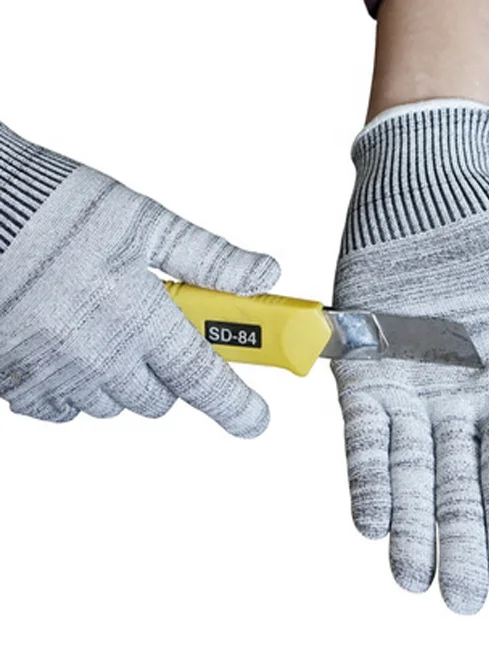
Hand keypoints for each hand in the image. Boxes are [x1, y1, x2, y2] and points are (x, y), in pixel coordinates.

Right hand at [0, 122, 278, 435]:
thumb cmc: (56, 205)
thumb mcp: (145, 221)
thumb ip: (210, 259)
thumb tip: (265, 274)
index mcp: (138, 318)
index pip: (202, 381)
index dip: (236, 407)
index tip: (255, 421)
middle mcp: (96, 357)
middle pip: (158, 399)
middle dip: (166, 372)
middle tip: (153, 330)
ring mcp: (52, 375)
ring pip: (111, 404)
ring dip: (118, 377)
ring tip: (100, 324)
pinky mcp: (13, 382)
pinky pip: (61, 408)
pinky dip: (72, 385)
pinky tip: (65, 343)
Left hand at [332, 101, 488, 612]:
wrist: (434, 192)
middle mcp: (455, 402)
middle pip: (458, 485)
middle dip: (459, 542)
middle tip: (462, 601)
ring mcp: (407, 388)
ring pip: (409, 470)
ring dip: (410, 523)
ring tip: (411, 578)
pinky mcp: (362, 366)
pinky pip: (363, 430)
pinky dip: (367, 472)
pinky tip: (371, 517)